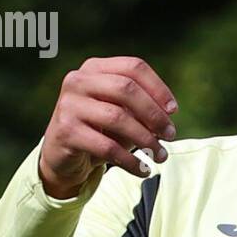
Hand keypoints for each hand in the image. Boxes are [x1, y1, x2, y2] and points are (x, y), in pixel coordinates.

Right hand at [38, 56, 178, 198]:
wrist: (62, 155)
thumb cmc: (99, 129)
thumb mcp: (121, 112)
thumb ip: (143, 108)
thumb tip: (168, 116)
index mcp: (94, 68)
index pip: (134, 67)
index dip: (158, 88)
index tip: (174, 111)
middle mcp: (78, 81)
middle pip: (126, 88)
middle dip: (154, 114)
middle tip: (170, 134)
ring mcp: (69, 104)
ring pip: (118, 117)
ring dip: (146, 139)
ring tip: (161, 155)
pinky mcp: (65, 131)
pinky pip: (107, 146)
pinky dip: (130, 161)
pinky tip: (143, 169)